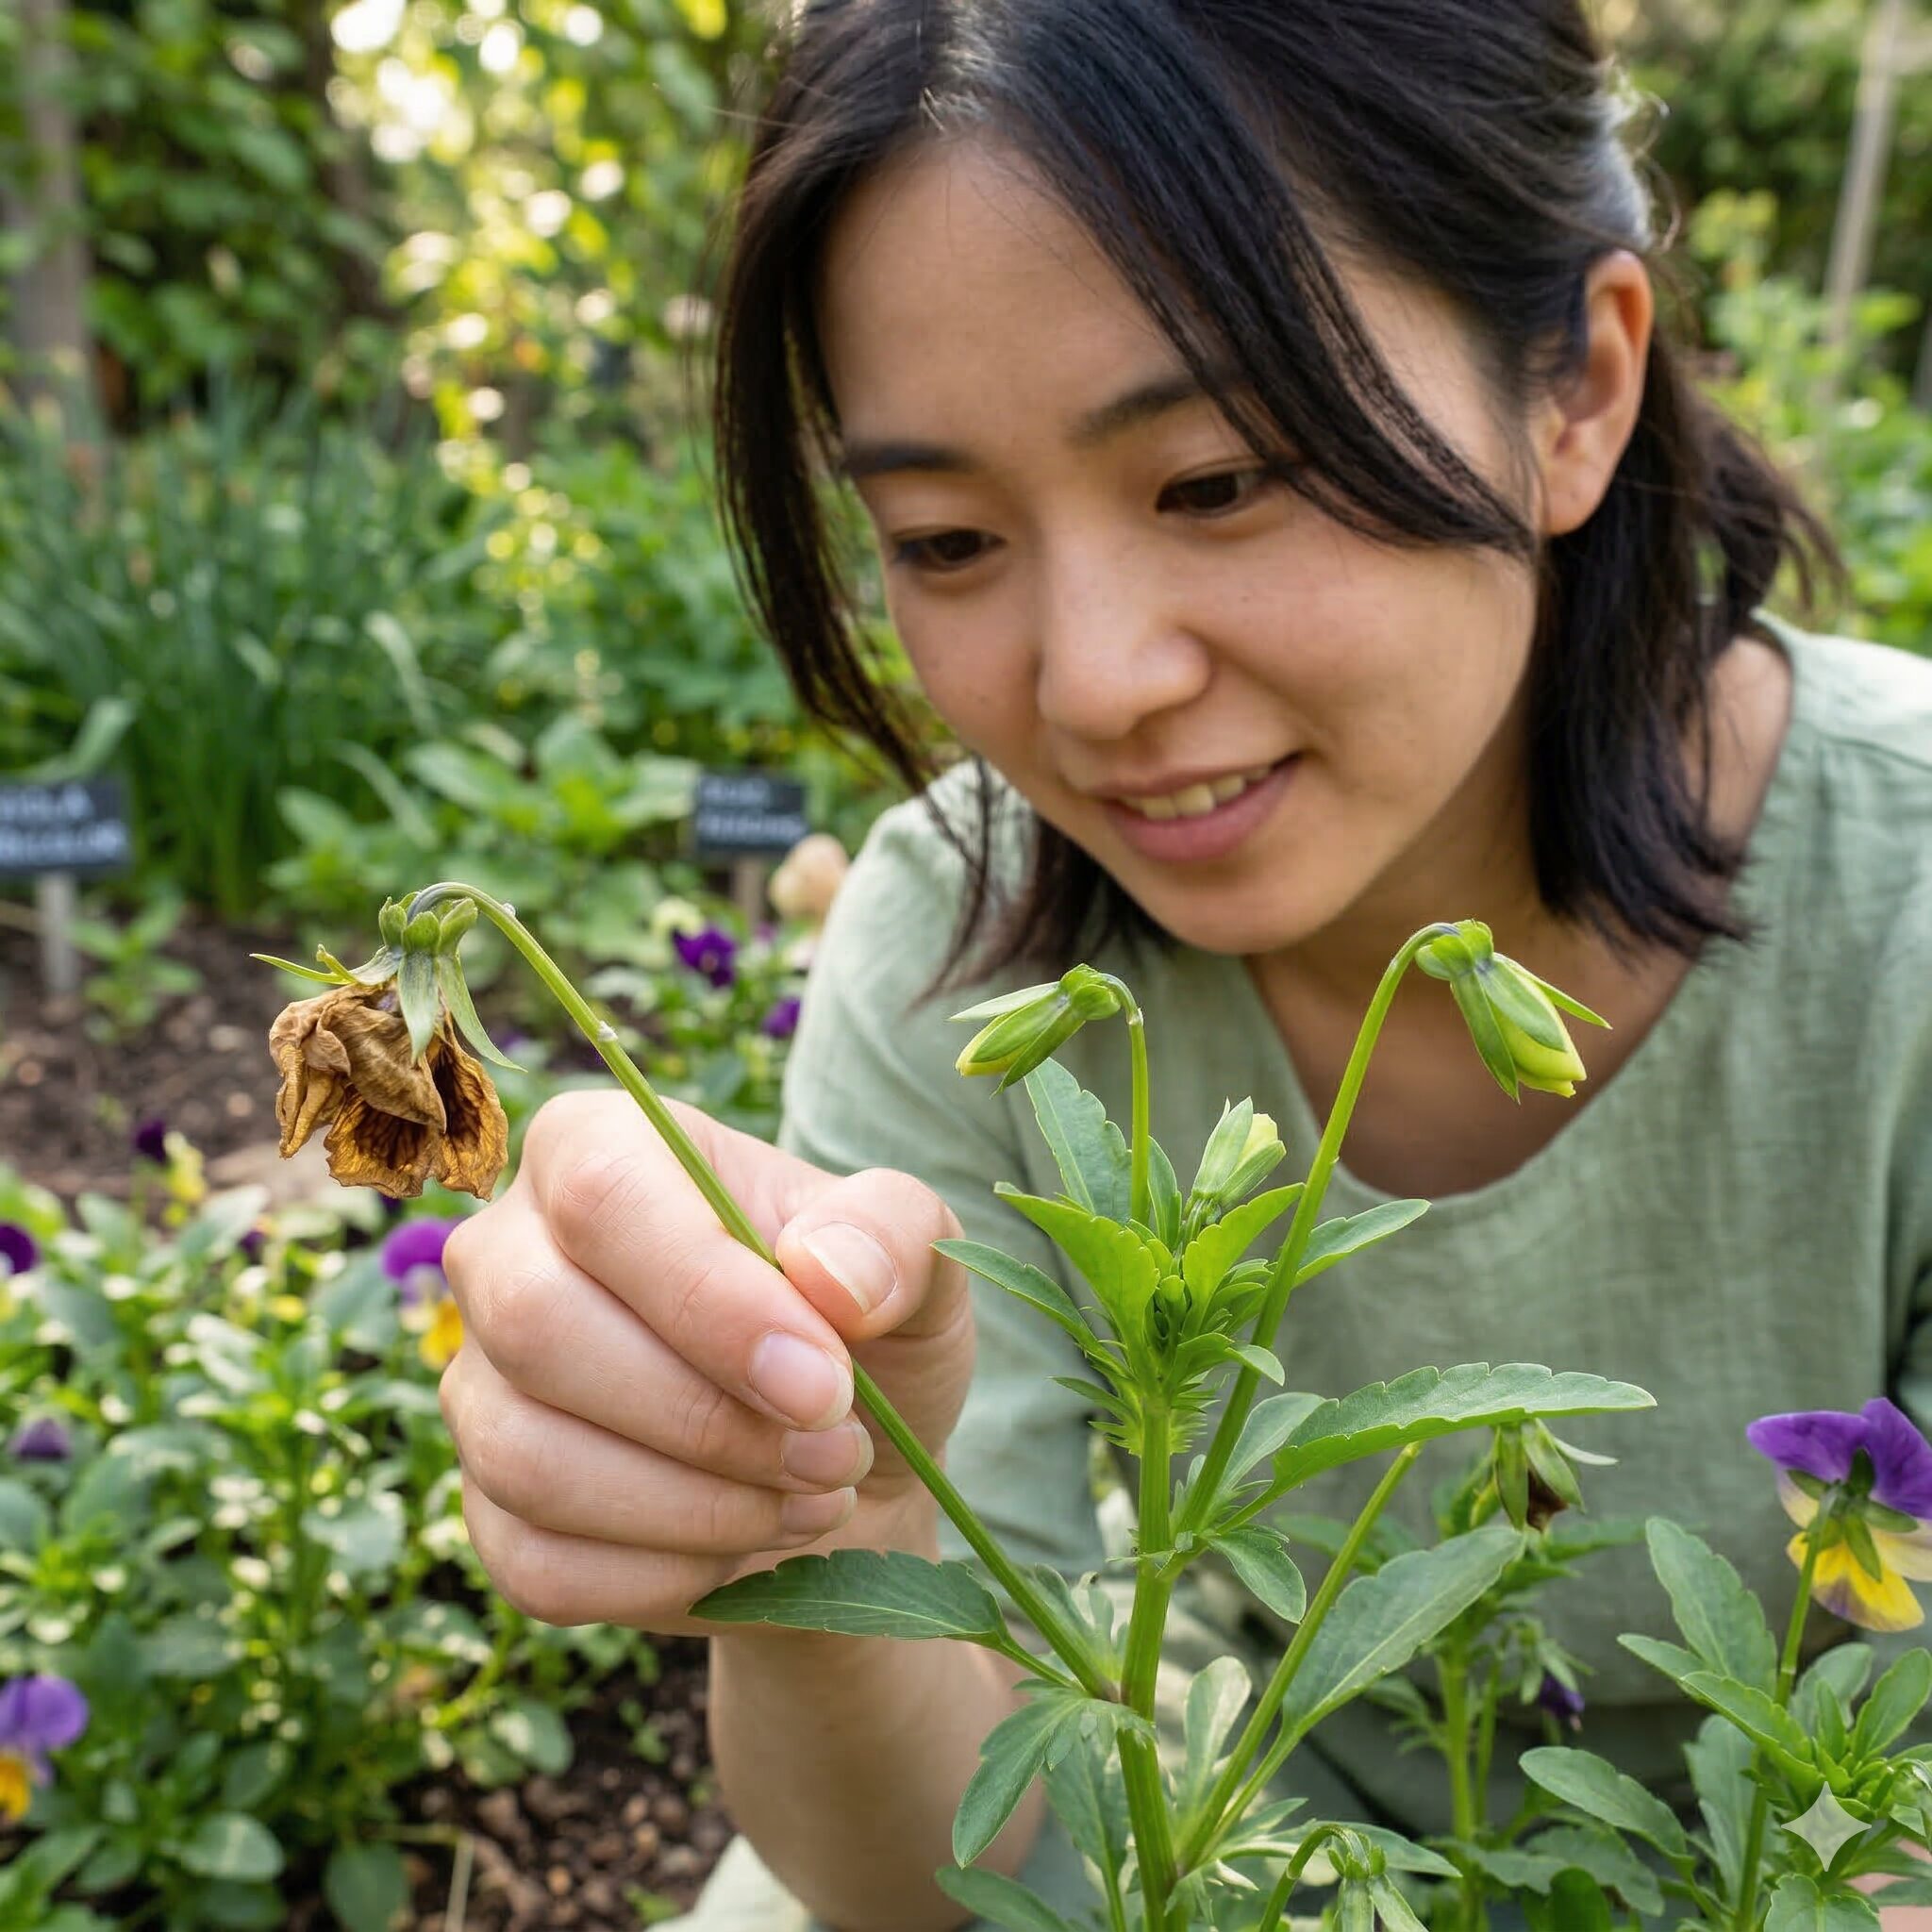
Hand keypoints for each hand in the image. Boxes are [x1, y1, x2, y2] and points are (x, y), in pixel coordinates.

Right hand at [438, 1087, 974, 1633]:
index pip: (603, 1199)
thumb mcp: (917, 1259)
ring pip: (530, 1457)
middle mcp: (506, 1253)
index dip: (708, 1300)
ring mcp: (481, 1385)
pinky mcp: (489, 1511)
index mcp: (596, 1147)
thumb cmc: (869, 1331)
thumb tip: (828, 1272)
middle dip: (708, 1418)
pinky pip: (540, 1565)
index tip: (824, 1384)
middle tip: (837, 1452)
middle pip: (539, 1325)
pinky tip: (748, 1543)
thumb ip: (893, 1233)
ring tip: (813, 1496)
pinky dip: (669, 1575)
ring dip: (699, 1506)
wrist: (847, 1464)